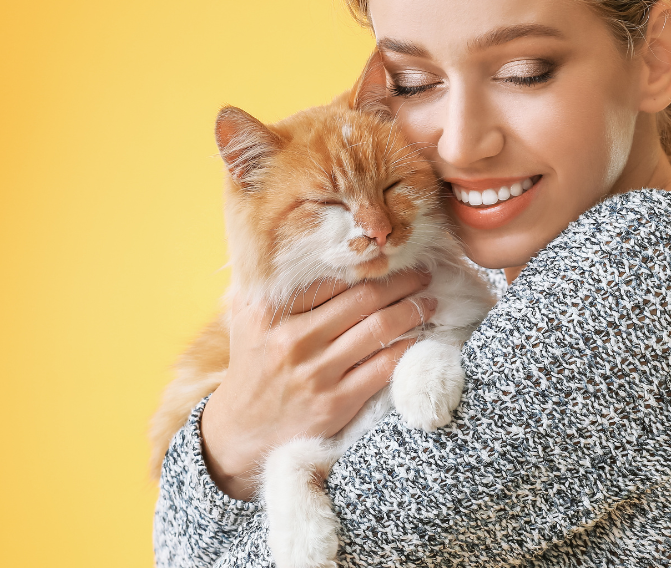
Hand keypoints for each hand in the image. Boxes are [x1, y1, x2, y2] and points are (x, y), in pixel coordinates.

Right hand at [199, 269, 435, 499]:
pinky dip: (407, 348)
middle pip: (363, 298)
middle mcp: (291, 339)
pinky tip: (419, 338)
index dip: (370, 264)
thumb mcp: (247, 317)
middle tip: (423, 274)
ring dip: (412, 311)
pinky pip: (383, 367)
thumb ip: (269, 281)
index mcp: (268, 311)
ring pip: (379, 329)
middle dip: (401, 282)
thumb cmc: (253, 364)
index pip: (332, 276)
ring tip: (428, 302)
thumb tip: (304, 241)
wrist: (241, 429)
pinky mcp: (335, 403)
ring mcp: (315, 373)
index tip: (392, 256)